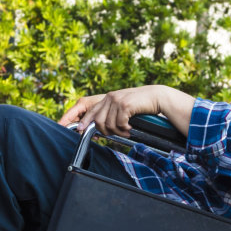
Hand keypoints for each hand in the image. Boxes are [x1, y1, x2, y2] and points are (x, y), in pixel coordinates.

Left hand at [57, 85, 191, 136]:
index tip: (74, 128)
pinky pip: (118, 123)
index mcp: (106, 99)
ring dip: (117, 132)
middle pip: (96, 121)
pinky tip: (131, 128)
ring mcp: (116, 100)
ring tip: (127, 131)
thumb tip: (99, 129)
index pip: (88, 109)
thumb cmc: (140, 106)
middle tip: (118, 133)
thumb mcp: (122, 109)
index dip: (80, 119)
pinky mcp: (124, 104)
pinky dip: (124, 129)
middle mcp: (109, 98)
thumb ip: (110, 115)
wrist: (156, 98)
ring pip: (107, 124)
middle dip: (105, 132)